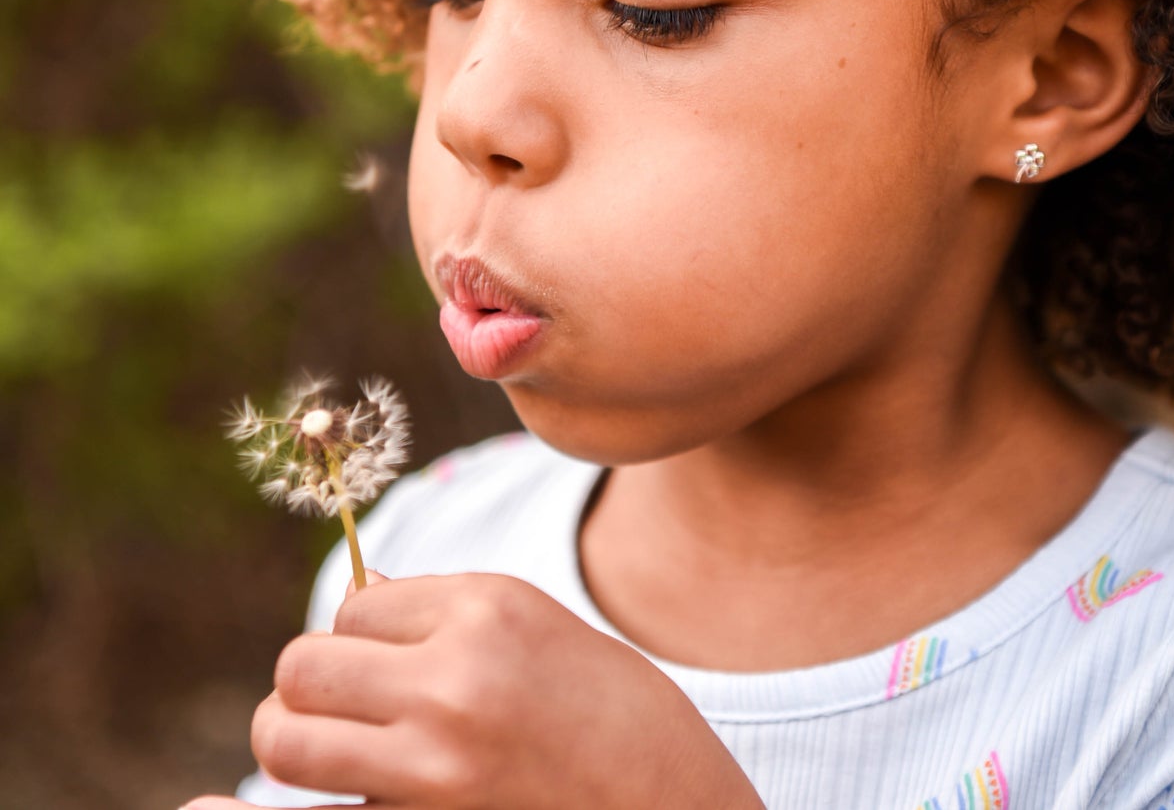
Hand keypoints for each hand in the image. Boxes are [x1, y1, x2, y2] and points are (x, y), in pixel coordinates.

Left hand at [183, 571, 764, 809]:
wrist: (673, 803)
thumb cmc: (614, 711)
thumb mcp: (537, 626)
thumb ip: (445, 613)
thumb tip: (358, 599)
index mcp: (485, 610)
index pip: (353, 605)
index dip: (363, 632)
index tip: (390, 655)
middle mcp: (450, 682)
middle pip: (301, 667)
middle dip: (308, 683)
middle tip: (342, 703)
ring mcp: (431, 768)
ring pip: (285, 740)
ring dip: (296, 740)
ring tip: (333, 747)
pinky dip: (321, 804)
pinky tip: (356, 792)